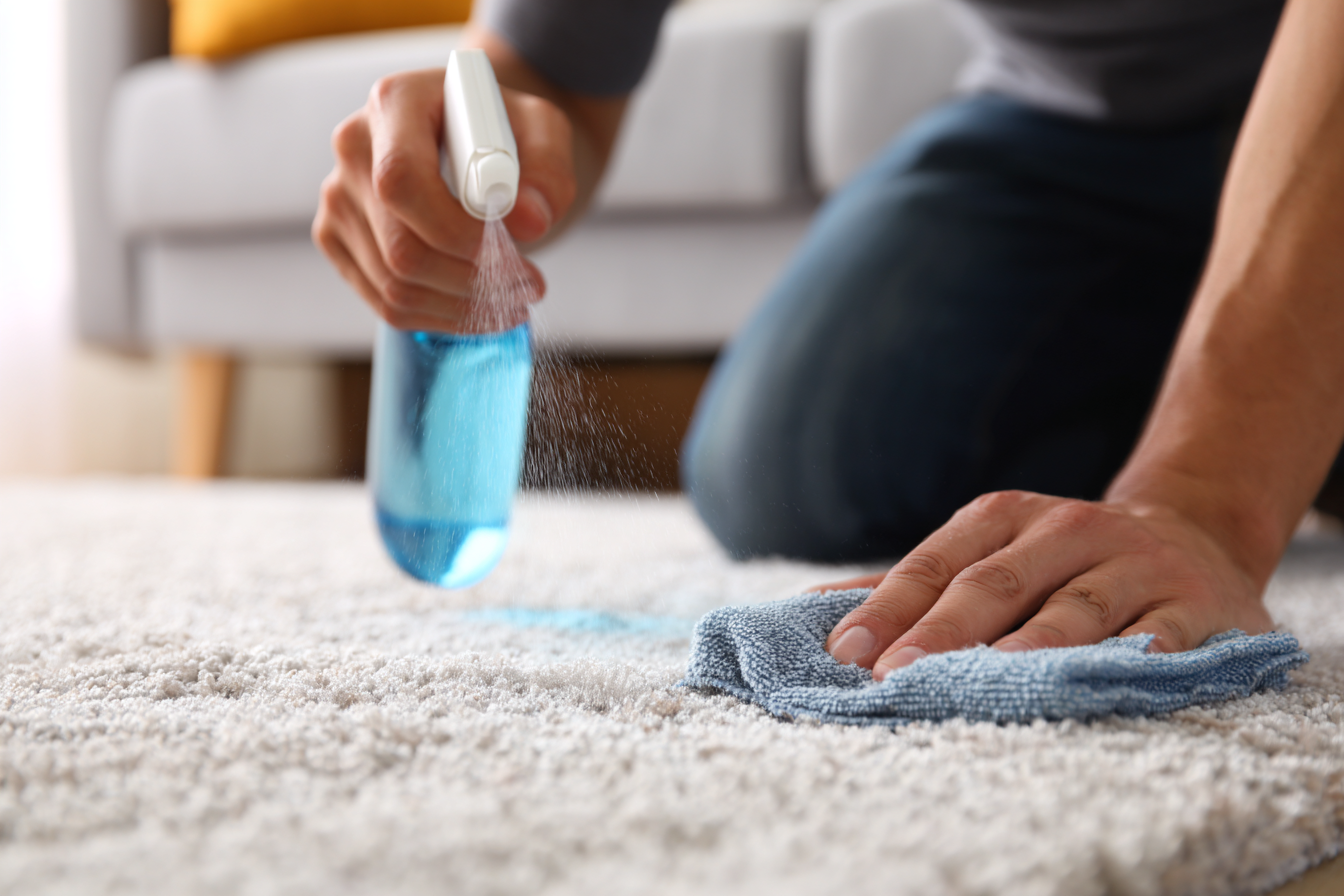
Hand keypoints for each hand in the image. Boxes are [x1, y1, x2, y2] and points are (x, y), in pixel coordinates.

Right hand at [312, 67, 576, 332]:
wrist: (478, 141)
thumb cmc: (507, 131)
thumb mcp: (544, 130)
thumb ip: (547, 168)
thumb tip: (531, 220)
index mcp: (394, 103)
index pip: (401, 182)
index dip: (455, 230)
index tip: (512, 248)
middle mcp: (354, 149)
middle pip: (400, 248)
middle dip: (474, 279)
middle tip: (528, 284)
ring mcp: (339, 199)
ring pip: (396, 286)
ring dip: (466, 305)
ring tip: (516, 295)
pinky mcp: (338, 240)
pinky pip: (388, 304)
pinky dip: (443, 316)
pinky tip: (481, 306)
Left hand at [820, 490, 1273, 679]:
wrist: (1194, 538)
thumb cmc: (1059, 561)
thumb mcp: (988, 552)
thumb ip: (909, 584)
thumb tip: (809, 609)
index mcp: (1003, 517)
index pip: (936, 563)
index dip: (889, 607)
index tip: (845, 652)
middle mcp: (1065, 529)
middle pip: (995, 584)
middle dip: (941, 631)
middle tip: (894, 675)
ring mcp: (1132, 563)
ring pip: (1074, 607)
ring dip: (1029, 644)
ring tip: (986, 679)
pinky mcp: (1191, 603)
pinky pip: (1159, 631)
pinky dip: (1132, 653)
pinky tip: (1105, 676)